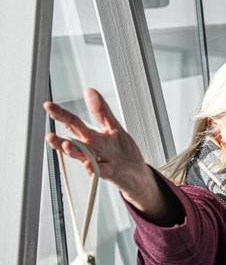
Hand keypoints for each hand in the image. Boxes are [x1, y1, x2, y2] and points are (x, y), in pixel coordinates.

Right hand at [44, 89, 165, 217]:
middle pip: (75, 141)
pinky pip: (102, 171)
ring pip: (84, 157)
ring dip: (74, 152)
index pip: (74, 125)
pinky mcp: (111, 172)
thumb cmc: (123, 151)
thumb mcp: (113, 127)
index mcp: (92, 137)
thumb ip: (101, 111)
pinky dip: (95, 169)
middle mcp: (93, 149)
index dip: (61, 115)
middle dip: (60, 139)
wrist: (138, 173)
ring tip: (66, 145)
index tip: (48, 106)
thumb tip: (90, 91)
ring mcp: (101, 161)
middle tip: (49, 135)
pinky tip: (89, 166)